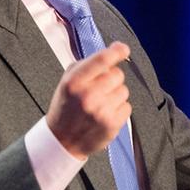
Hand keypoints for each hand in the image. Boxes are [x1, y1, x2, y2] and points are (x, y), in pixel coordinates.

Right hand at [46, 41, 131, 159]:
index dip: (116, 52)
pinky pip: (127, 107)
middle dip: (111, 79)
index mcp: (74, 82)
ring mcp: (101, 111)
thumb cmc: (67, 107)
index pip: (101, 60)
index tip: (123, 49)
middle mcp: (87, 96)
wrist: (62, 140)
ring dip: (115, 95)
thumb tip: (115, 49)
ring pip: (124, 90)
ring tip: (100, 104)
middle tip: (100, 89)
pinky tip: (105, 114)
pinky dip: (119, 109)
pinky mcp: (112, 124)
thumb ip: (89, 64)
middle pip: (117, 74)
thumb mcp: (68, 81)